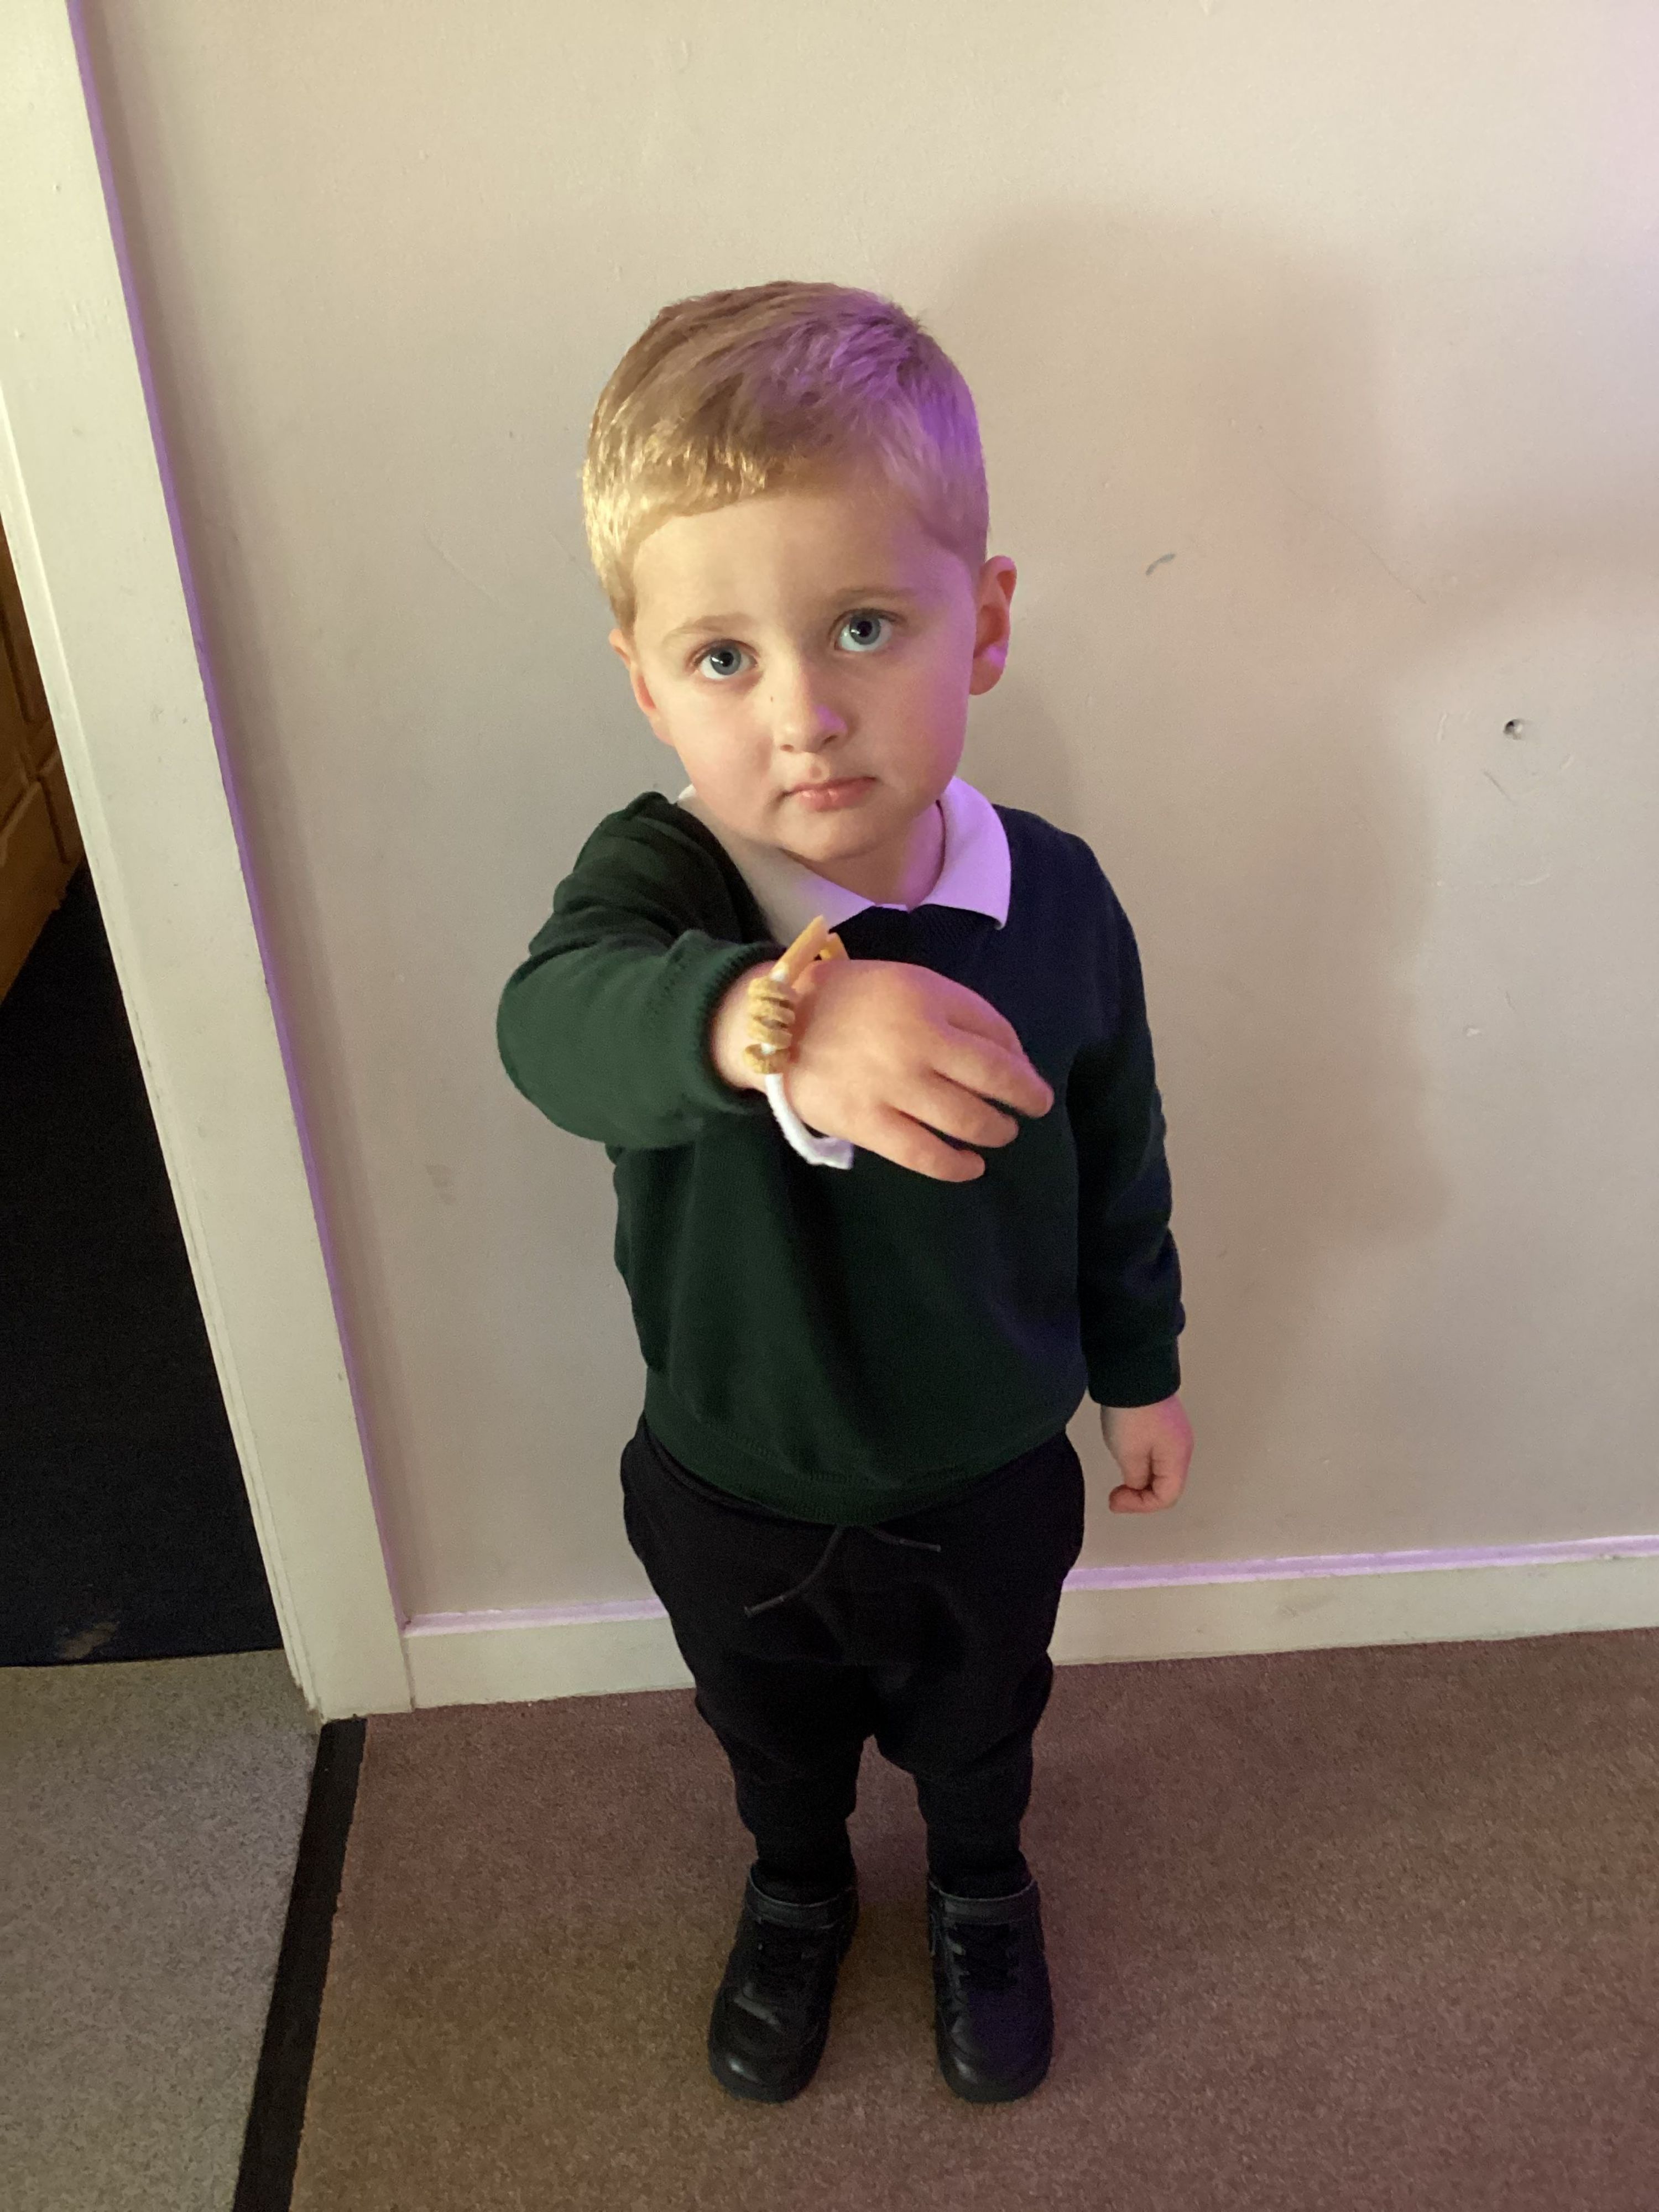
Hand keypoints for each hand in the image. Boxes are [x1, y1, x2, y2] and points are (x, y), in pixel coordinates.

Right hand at [711, 956, 1053, 1181]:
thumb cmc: (848, 999)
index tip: (1024, 1072)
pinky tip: (972, 1165)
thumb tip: (1010, 1053)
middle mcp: (916, 1042)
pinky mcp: (867, 1124)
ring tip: (1000, 1132)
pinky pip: (925, 1155)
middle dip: (1026, 1097)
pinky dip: (957, 1165)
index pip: (996, 1032)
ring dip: (996, 1130)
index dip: (1020, 1058)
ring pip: (967, 1119)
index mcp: (926, 999)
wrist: (774, 1026)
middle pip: (994, 1078)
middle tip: (1034, 1107)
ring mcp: (892, 1087)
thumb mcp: (906, 981)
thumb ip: (956, 1007)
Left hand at [1100, 1394, 1191, 1511]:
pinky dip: (1142, 1463)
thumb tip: (1139, 1485)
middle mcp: (1182, 1447)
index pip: (1166, 1497)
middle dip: (1141, 1494)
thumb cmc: (1132, 1413)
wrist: (1132, 1372)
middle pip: (1166, 1484)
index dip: (1141, 1505)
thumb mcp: (1129, 1454)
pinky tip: (1127, 1456)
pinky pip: (1156, 1453)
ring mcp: (1174, 1433)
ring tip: (1120, 1477)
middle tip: (1116, 1494)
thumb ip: (1136, 1477)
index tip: (1116, 1499)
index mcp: (1177, 1458)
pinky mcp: (1163, 1422)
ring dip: (1141, 1478)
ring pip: (1161, 1469)